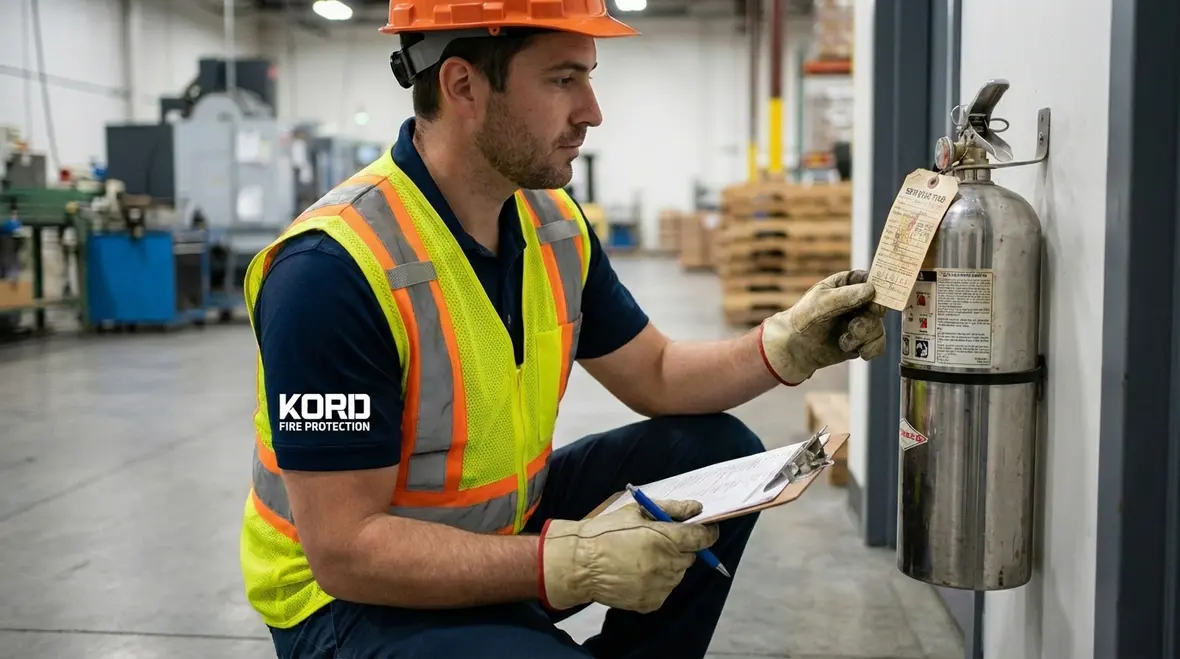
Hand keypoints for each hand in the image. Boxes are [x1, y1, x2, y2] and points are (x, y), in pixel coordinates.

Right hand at [538, 499, 717, 612]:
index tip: (705, 530)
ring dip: (668, 565)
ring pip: (677, 573)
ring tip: (641, 558)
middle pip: (690, 556)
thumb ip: (671, 508)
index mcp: (665, 538)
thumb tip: (697, 508)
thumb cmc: (606, 532)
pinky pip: (664, 589)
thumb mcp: (636, 511)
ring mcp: (660, 586)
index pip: (702, 538)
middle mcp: (667, 564)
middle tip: (658, 542)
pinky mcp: (651, 602)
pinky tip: (636, 573)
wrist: (580, 564)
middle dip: (680, 548)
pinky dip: (657, 582)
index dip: (707, 533)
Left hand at [759, 269, 886, 384]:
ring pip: (878, 327)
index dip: (878, 290)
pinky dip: (870, 349)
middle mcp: (857, 301)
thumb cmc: (803, 318)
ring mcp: (860, 321)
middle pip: (879, 306)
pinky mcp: (861, 340)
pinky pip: (878, 344)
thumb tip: (871, 290)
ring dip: (864, 336)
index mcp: (847, 284)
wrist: (794, 347)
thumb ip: (845, 296)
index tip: (874, 303)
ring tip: (845, 341)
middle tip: (854, 327)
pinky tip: (858, 351)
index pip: (871, 280)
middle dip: (869, 319)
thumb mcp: (821, 302)